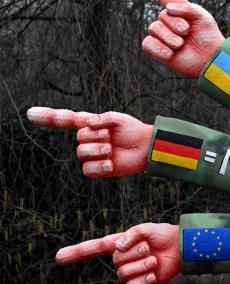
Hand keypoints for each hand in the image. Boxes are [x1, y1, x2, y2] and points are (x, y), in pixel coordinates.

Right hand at [26, 108, 151, 176]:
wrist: (146, 148)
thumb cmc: (133, 131)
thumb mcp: (118, 119)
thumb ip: (101, 118)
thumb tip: (88, 124)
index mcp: (90, 125)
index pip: (65, 120)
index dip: (48, 117)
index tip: (30, 113)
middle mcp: (88, 139)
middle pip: (79, 138)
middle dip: (96, 136)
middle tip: (111, 137)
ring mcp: (92, 155)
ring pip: (81, 153)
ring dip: (98, 150)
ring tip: (112, 149)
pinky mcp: (98, 170)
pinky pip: (88, 170)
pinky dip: (100, 166)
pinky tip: (111, 164)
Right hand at [56, 223, 180, 283]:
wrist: (181, 249)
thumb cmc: (163, 236)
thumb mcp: (146, 229)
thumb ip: (131, 235)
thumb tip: (118, 246)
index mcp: (119, 244)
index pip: (93, 249)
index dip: (76, 252)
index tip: (58, 257)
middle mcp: (121, 260)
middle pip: (115, 261)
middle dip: (135, 253)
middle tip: (149, 248)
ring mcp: (129, 274)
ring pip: (124, 275)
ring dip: (142, 266)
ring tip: (154, 259)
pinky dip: (145, 280)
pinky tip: (154, 273)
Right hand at [126, 0, 224, 77]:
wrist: (210, 58)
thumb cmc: (207, 35)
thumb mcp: (202, 17)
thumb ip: (187, 8)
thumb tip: (168, 8)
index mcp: (177, 7)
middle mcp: (166, 19)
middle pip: (162, 16)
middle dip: (178, 25)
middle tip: (189, 33)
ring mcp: (160, 33)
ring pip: (154, 29)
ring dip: (172, 39)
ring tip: (182, 44)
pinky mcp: (155, 48)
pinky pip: (147, 44)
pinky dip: (160, 50)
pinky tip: (171, 54)